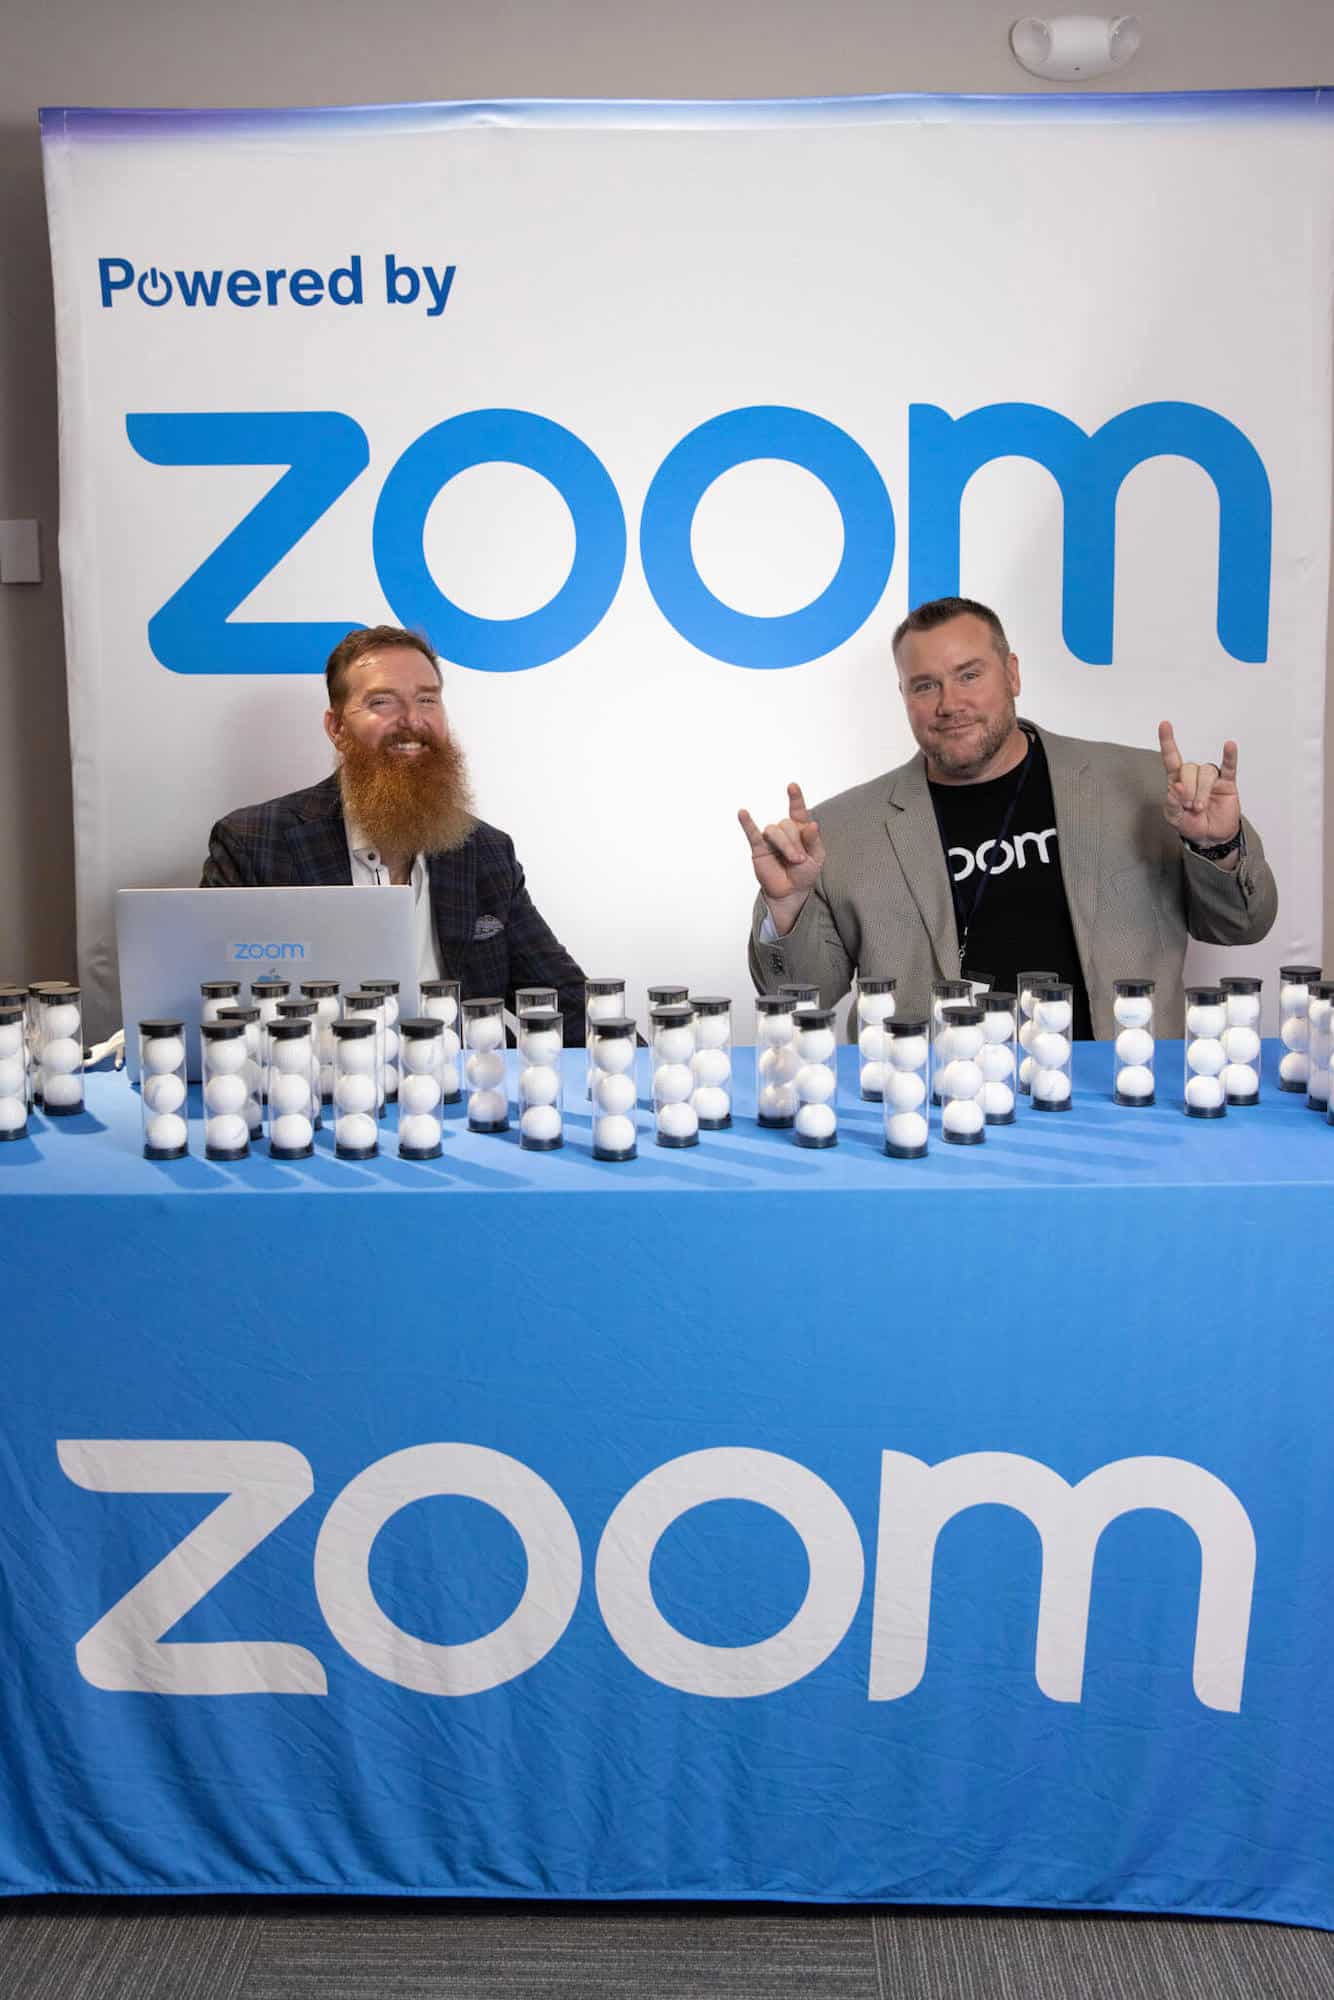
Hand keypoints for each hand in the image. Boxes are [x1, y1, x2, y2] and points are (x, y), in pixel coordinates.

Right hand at [738, 782, 825, 933]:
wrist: (791, 892)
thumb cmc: (804, 873)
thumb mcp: (816, 857)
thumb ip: (814, 841)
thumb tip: (812, 824)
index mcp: (800, 829)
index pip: (797, 810)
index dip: (795, 798)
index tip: (792, 786)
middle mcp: (785, 831)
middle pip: (786, 824)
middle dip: (795, 842)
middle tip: (800, 860)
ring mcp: (770, 839)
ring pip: (773, 830)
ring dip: (785, 844)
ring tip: (793, 860)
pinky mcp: (758, 848)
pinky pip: (752, 833)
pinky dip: (747, 823)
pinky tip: (742, 813)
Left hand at [1158, 722, 1240, 848]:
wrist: (1211, 837)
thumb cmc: (1191, 824)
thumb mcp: (1174, 818)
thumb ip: (1171, 805)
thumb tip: (1177, 788)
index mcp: (1178, 780)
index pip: (1171, 758)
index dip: (1168, 742)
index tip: (1165, 724)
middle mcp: (1194, 775)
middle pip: (1189, 768)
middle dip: (1188, 789)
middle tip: (1190, 806)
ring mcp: (1211, 778)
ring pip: (1206, 773)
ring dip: (1202, 791)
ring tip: (1200, 807)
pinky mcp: (1227, 783)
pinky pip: (1230, 766)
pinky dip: (1230, 756)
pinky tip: (1230, 746)